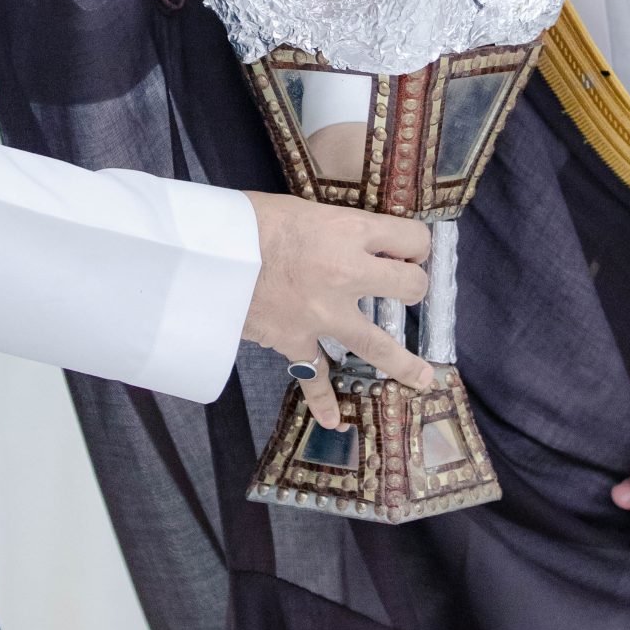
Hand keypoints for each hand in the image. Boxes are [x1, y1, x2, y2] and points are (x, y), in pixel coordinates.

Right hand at [241, 192, 433, 426]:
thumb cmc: (248, 220)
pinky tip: (334, 421)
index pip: (411, 239)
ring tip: (423, 377)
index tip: (411, 247)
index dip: (415, 243)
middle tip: (405, 286)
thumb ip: (333, 228)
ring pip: (379, 344)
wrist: (206, 253)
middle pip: (409, 287)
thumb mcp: (303, 208)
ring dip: (404, 363)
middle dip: (413, 286)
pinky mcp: (297, 340)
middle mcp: (349, 275)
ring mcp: (325, 315)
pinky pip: (315, 378)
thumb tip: (351, 240)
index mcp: (350, 233)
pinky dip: (323, 402)